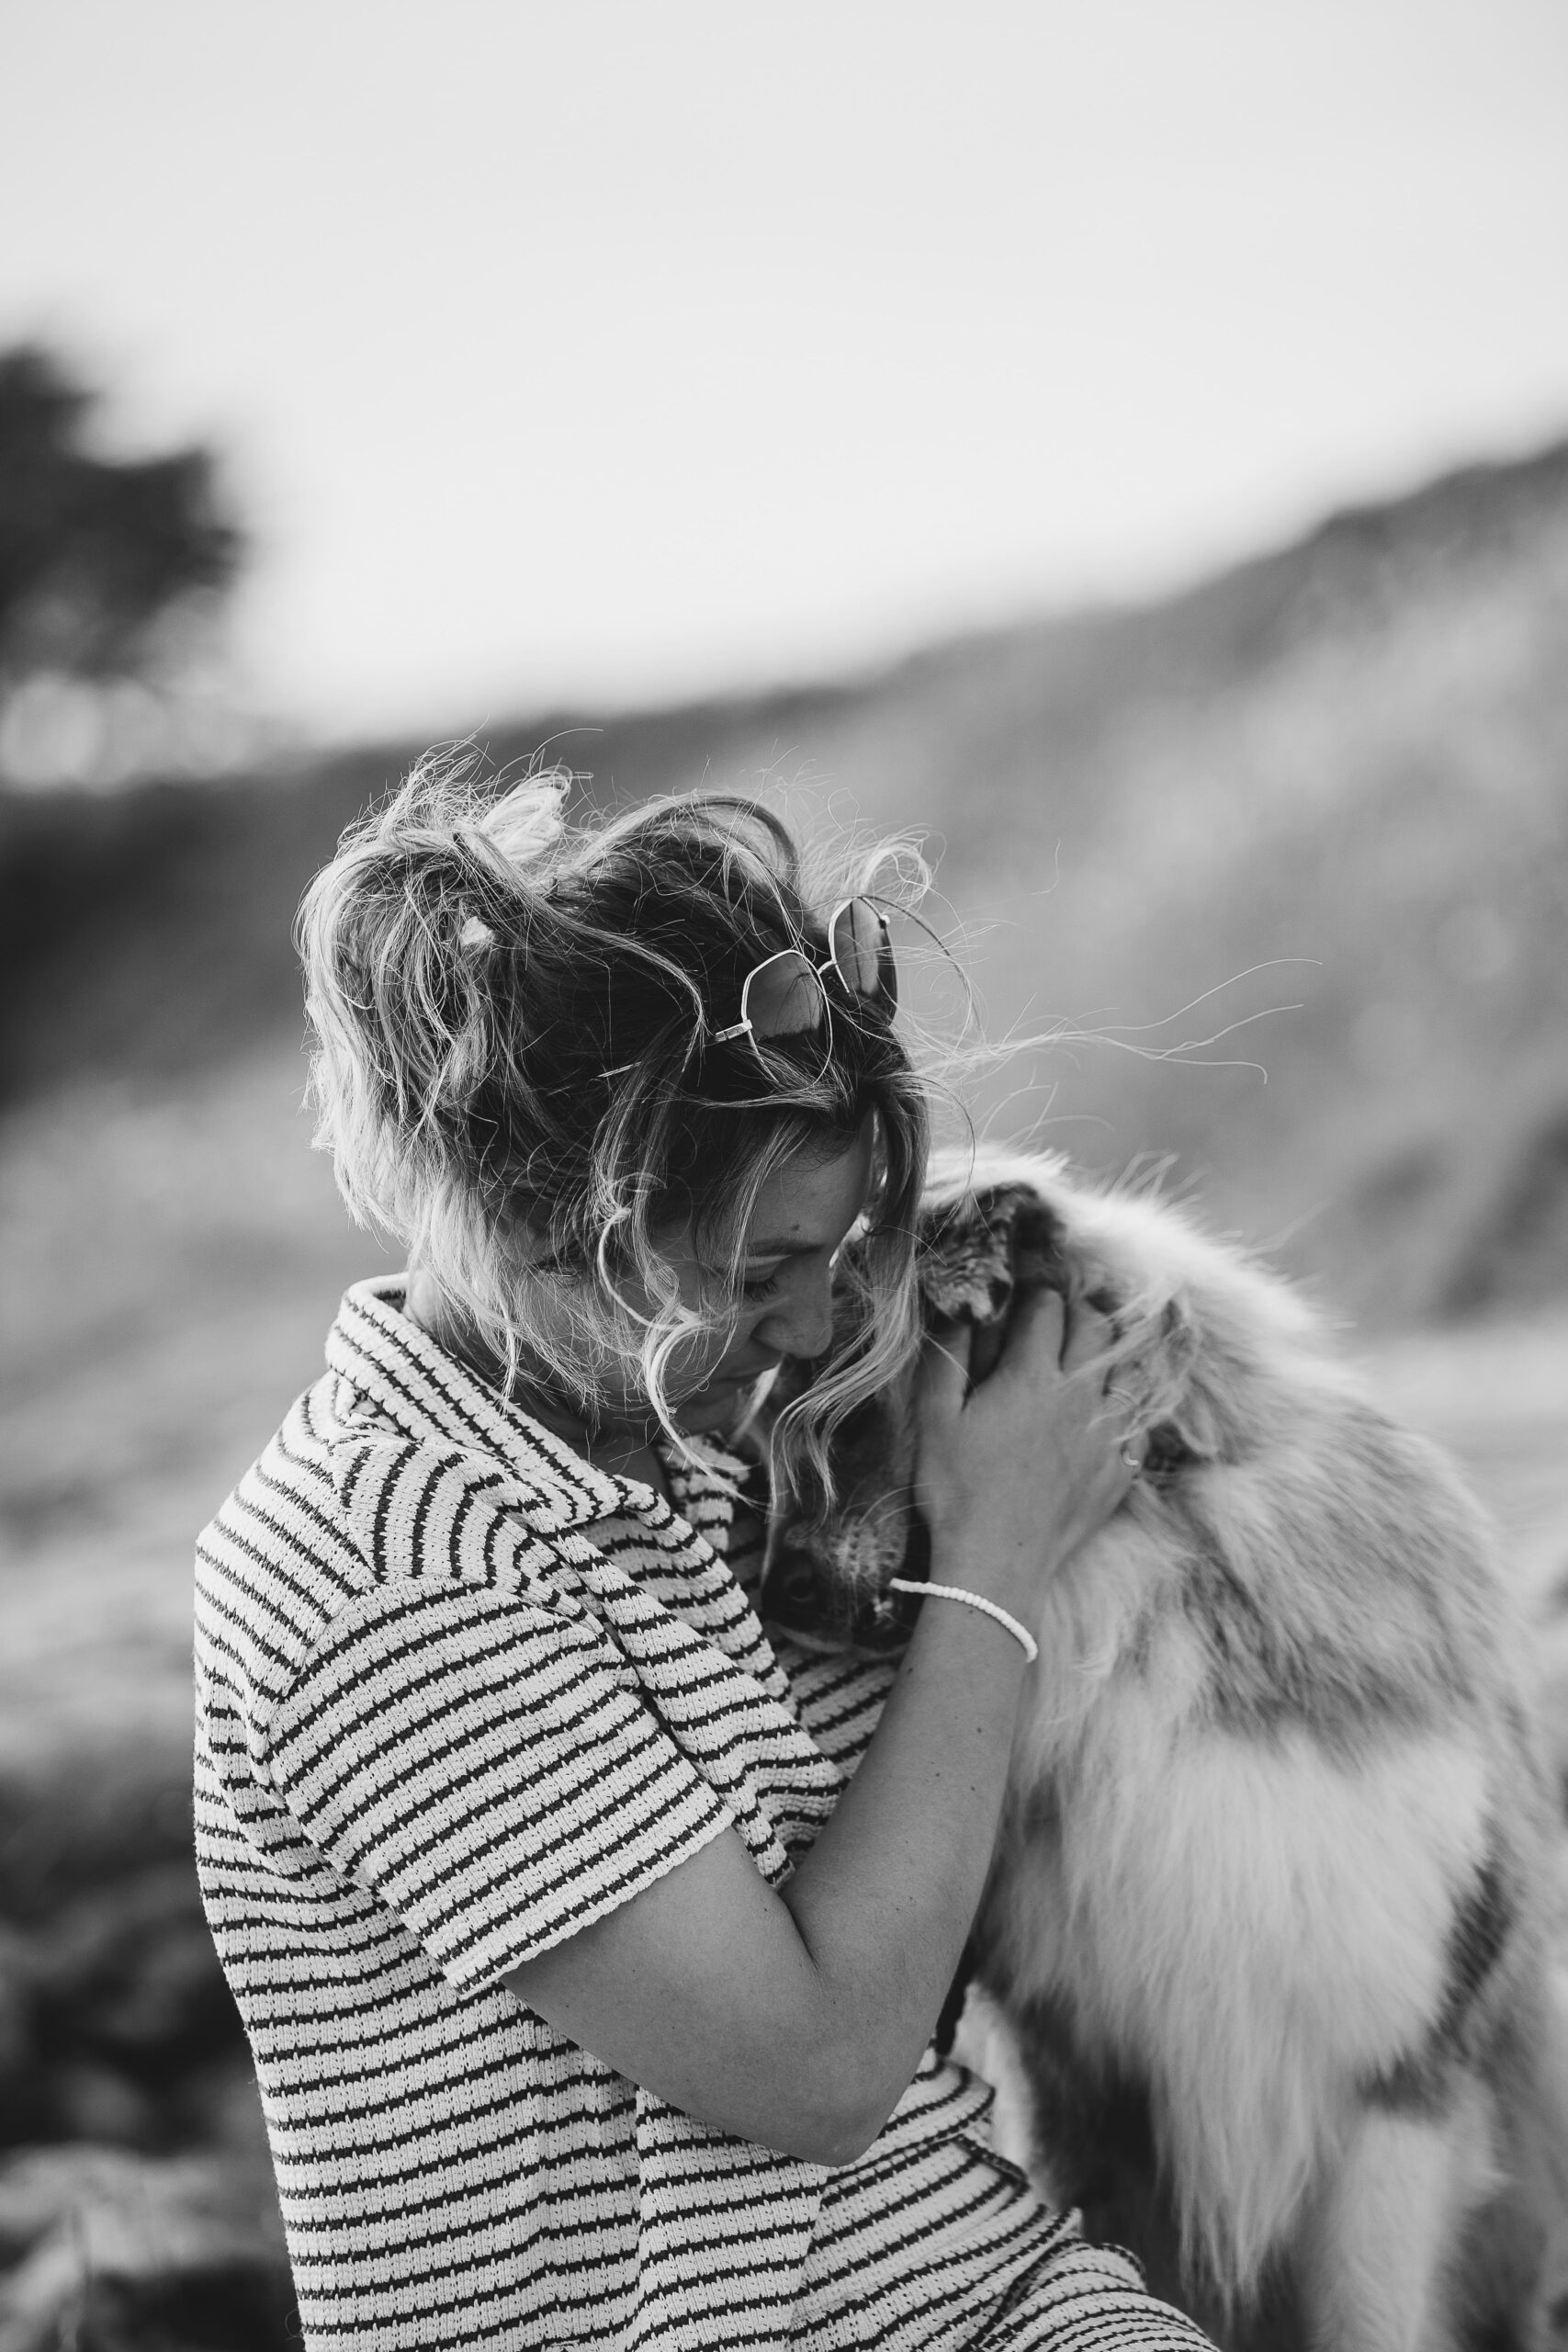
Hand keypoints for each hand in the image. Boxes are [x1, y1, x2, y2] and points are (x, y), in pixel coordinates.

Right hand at [912, 1288, 1139, 1614]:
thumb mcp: (934, 1420)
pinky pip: (1140, 1421)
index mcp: (1031, 1376)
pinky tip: (1104, 1413)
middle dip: (1078, 1312)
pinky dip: (1126, 1406)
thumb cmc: (956, 1491)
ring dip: (1110, 1353)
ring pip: (1128, 1368)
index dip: (1035, 1295)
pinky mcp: (1121, 1469)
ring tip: (1088, 1357)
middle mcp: (1079, 1397)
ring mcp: (1107, 1434)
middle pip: (1096, 1327)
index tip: (1025, 1299)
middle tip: (1058, 1319)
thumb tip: (958, 1310)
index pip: (1048, 1307)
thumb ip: (948, 1358)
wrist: (997, 1564)